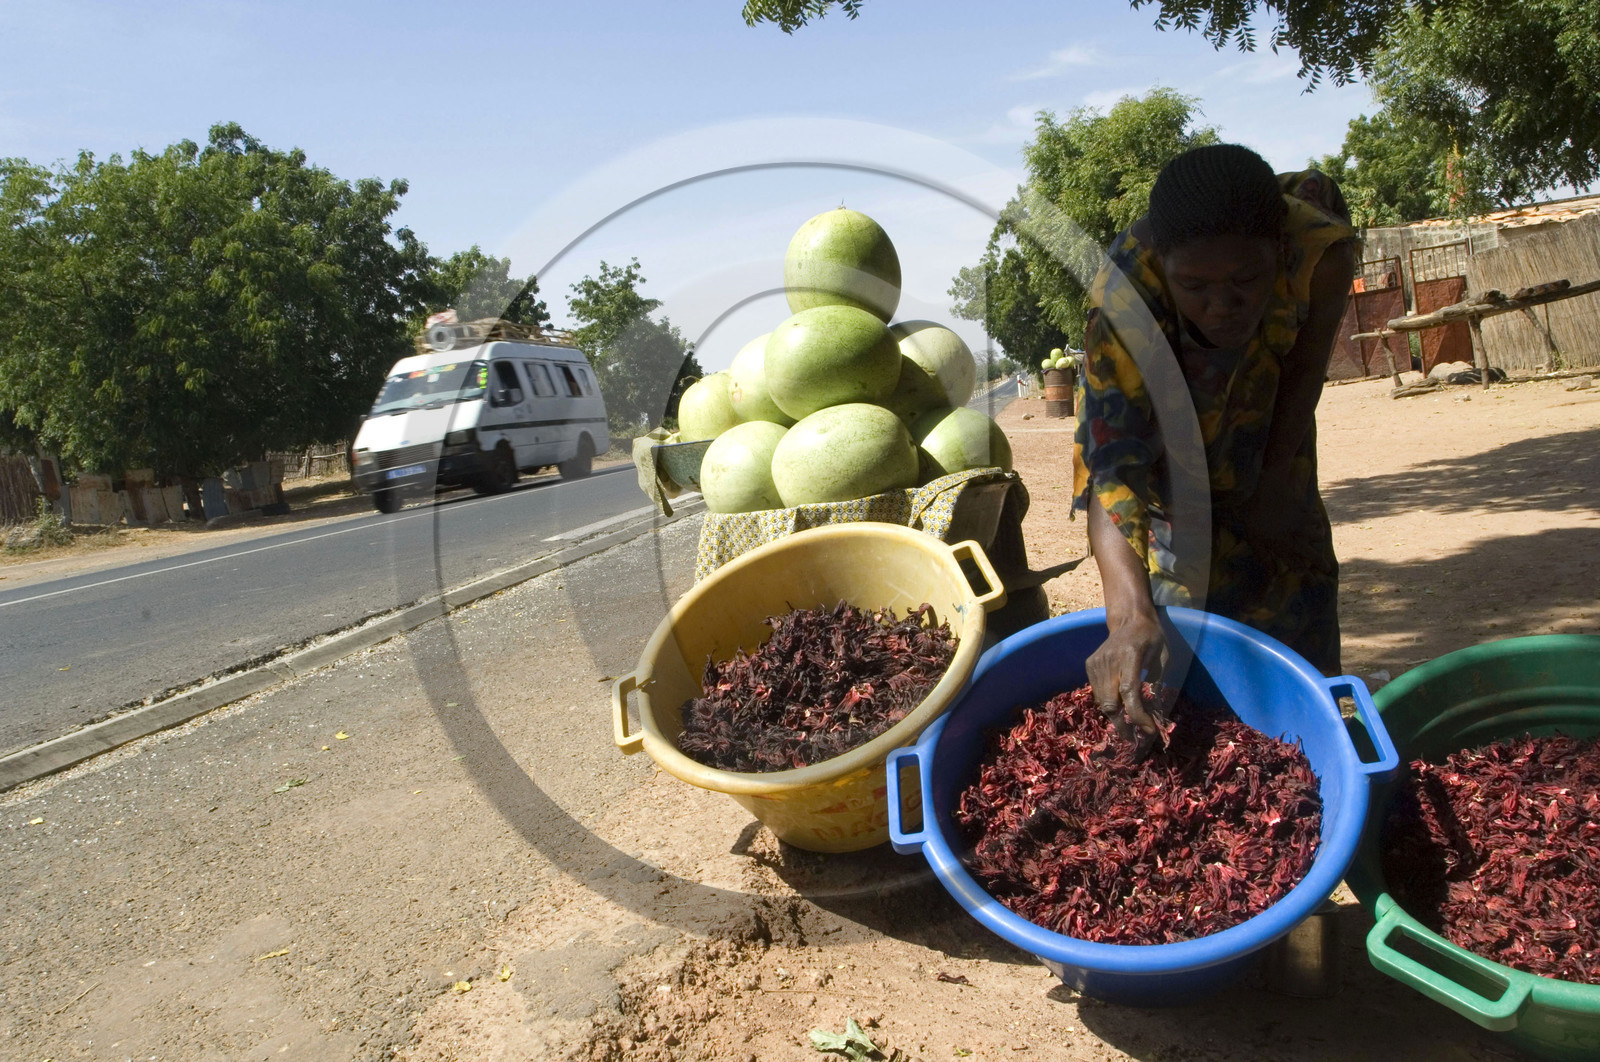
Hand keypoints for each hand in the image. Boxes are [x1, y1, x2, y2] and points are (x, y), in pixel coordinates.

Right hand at [1086, 612, 1168, 739]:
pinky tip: (1119, 707)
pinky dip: (1109, 703)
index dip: (1138, 715)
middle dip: (1122, 723)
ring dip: (1116, 716)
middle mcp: (1109, 660)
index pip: (1129, 691)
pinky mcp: (1089, 665)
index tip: (1148, 730)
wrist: (1129, 619)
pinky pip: (1098, 693)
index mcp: (1131, 655)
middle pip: (1110, 701)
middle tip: (1134, 738)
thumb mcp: (1162, 658)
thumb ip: (1156, 684)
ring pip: (1102, 701)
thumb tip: (1155, 715)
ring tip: (1128, 726)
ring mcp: (1096, 662)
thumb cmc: (1151, 638)